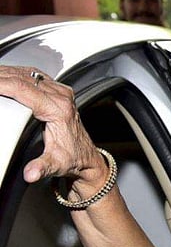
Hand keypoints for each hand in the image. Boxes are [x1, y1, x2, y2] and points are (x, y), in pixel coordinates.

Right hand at [0, 66, 106, 187]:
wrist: (86, 156)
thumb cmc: (72, 158)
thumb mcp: (55, 164)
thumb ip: (41, 167)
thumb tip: (31, 173)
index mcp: (58, 109)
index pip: (22, 88)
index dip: (2, 83)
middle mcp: (62, 96)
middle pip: (23, 77)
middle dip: (1, 76)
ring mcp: (62, 92)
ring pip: (28, 74)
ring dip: (7, 73)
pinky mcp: (60, 92)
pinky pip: (35, 76)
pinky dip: (17, 74)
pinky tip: (6, 76)